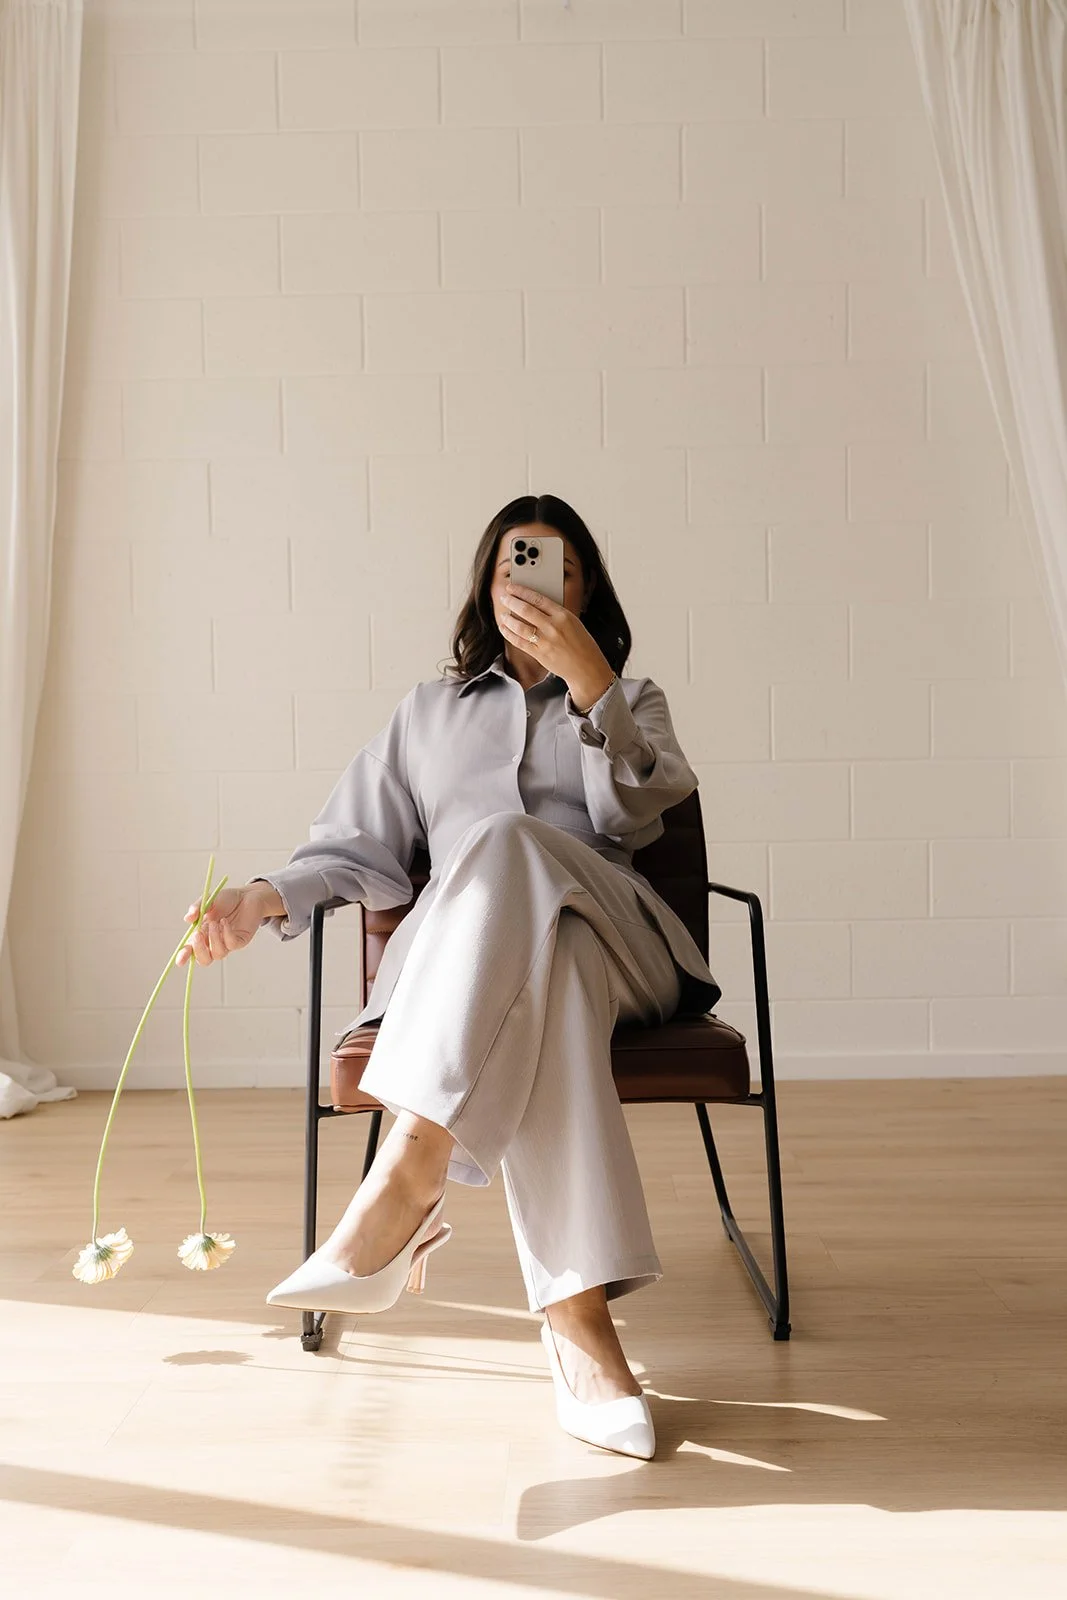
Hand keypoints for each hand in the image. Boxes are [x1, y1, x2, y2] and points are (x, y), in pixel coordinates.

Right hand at [177, 884, 267, 967]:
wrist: (247, 896)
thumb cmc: (227, 900)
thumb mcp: (209, 900)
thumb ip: (197, 908)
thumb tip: (187, 919)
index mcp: (201, 934)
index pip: (190, 950)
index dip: (184, 956)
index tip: (180, 961)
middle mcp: (213, 941)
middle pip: (204, 959)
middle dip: (199, 950)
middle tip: (198, 934)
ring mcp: (227, 943)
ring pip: (218, 954)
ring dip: (214, 939)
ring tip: (215, 922)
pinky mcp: (240, 941)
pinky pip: (231, 944)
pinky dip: (226, 934)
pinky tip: (225, 922)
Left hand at [499, 582, 614, 710]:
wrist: (587, 667)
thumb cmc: (582, 644)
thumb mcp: (573, 622)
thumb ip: (555, 613)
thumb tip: (533, 604)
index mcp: (563, 615)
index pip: (538, 598)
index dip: (522, 591)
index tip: (512, 587)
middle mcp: (553, 627)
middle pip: (526, 610)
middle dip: (511, 602)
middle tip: (504, 597)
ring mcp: (545, 641)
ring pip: (520, 626)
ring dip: (508, 619)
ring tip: (504, 614)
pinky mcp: (539, 654)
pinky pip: (519, 642)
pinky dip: (509, 634)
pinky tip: (504, 628)